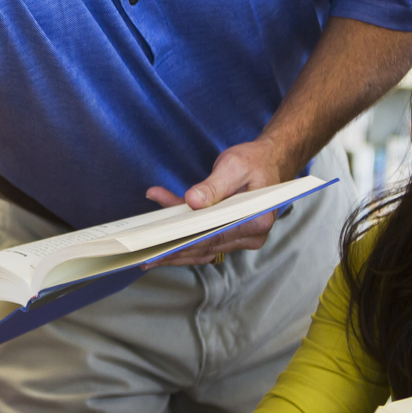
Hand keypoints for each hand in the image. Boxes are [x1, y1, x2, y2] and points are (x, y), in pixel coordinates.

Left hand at [144, 138, 287, 268]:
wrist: (268, 160)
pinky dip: (183, 237)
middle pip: (206, 247)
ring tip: (145, 249)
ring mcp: (242, 238)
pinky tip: (161, 230)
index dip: (184, 242)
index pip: (214, 237)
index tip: (158, 243)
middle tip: (143, 252)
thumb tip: (192, 201)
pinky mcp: (232, 235)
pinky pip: (204, 240)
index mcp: (256, 221)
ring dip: (174, 246)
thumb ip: (214, 185)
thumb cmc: (254, 161)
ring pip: (203, 248)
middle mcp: (252, 235)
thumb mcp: (234, 165)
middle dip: (173, 249)